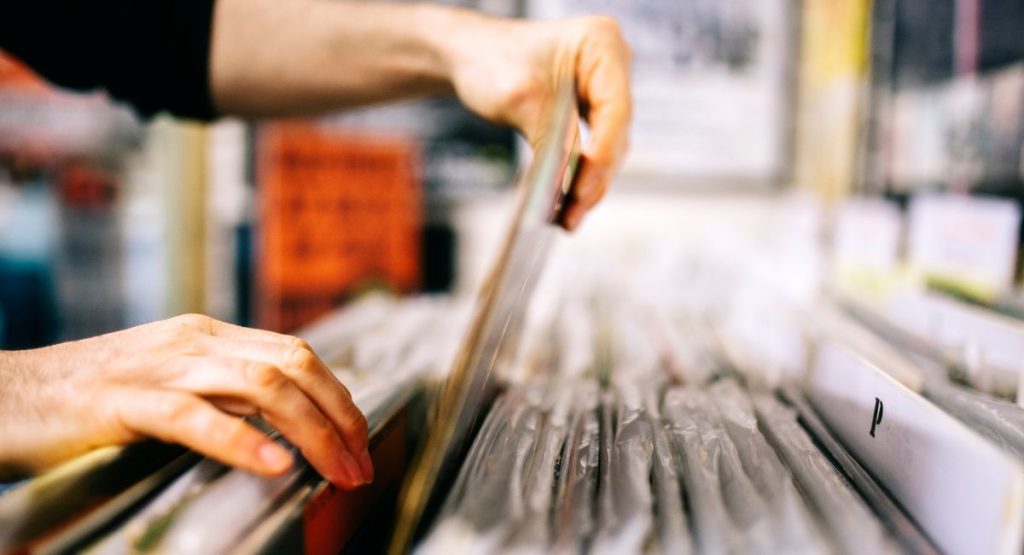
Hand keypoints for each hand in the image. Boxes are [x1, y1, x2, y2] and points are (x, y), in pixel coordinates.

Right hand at [0, 314, 371, 487]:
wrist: (7, 394)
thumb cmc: (88, 399)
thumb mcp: (171, 384)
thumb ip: (223, 395)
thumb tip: (282, 428)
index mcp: (209, 336)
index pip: (298, 355)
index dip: (339, 397)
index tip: (359, 440)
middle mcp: (195, 342)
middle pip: (294, 366)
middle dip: (340, 416)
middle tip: (361, 464)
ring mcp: (161, 366)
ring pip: (261, 386)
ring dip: (311, 431)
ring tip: (336, 470)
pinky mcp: (123, 400)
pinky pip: (194, 417)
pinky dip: (241, 441)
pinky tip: (273, 465)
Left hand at [443, 13, 632, 230]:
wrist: (469, 55)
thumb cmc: (490, 60)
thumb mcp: (519, 100)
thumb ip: (552, 141)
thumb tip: (569, 189)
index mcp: (601, 44)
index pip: (615, 110)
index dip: (602, 155)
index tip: (582, 190)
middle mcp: (611, 65)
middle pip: (615, 133)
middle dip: (594, 178)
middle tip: (571, 216)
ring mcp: (604, 88)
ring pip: (607, 148)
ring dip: (589, 185)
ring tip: (566, 220)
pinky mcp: (591, 111)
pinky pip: (593, 149)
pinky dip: (579, 176)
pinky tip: (565, 205)